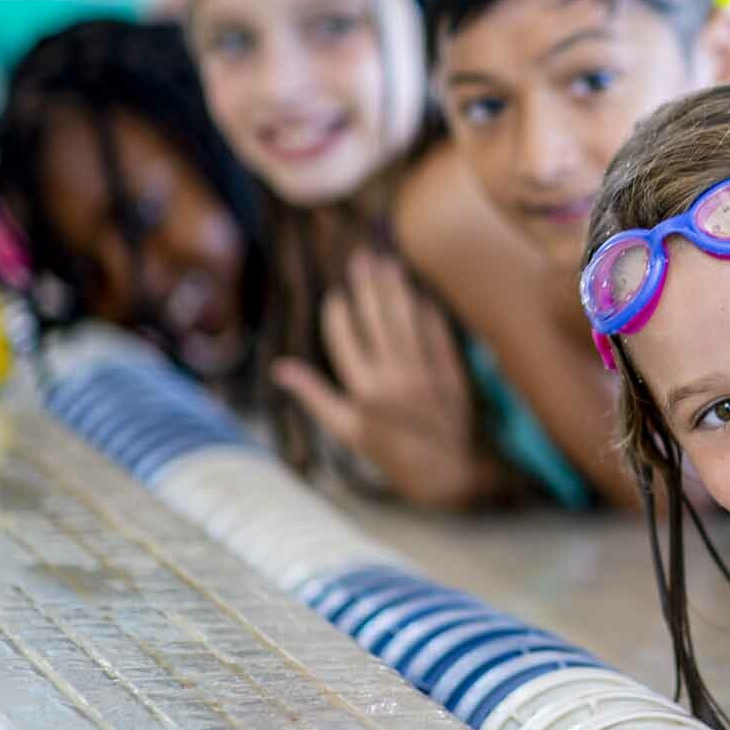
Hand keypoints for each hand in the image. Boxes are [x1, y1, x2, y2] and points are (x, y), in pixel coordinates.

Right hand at [273, 248, 481, 506]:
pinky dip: (427, 312)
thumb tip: (279, 368)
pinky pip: (437, 332)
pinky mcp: (451, 371)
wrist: (446, 472)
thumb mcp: (345, 430)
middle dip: (367, 285)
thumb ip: (314, 395)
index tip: (335, 293)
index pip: (344, 338)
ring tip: (388, 263)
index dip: (338, 313)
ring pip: (406, 319)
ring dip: (396, 289)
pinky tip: (420, 294)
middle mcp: (394, 376)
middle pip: (376, 318)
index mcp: (364, 390)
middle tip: (361, 258)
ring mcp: (424, 371)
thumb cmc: (390, 453)